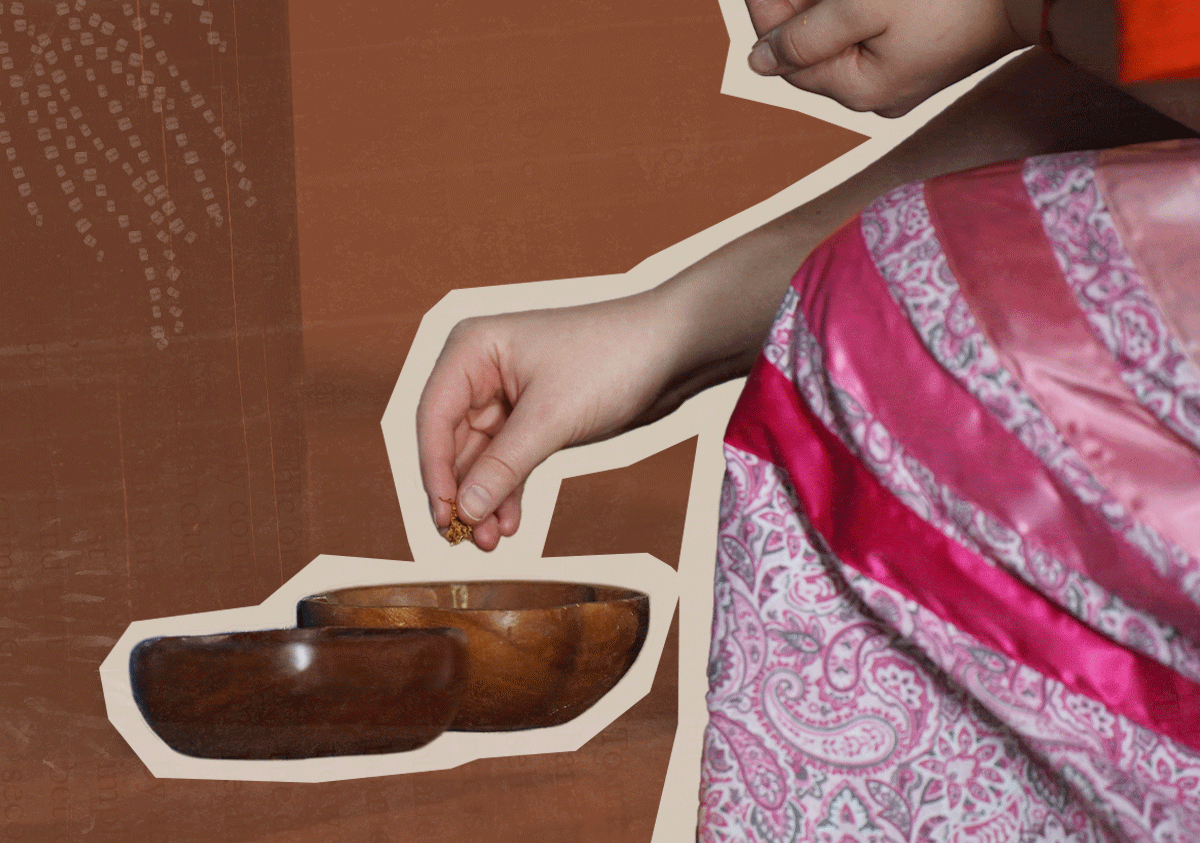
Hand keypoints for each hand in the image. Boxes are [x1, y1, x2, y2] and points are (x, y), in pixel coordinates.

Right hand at [416, 294, 682, 549]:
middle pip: (452, 442)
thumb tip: (464, 511)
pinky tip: (511, 522)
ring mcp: (508, 395)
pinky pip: (508, 460)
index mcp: (472, 350)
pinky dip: (508, 490)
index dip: (433, 471)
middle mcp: (482, 370)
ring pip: (481, 457)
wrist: (672, 348)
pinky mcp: (535, 416)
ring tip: (491, 541)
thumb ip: (504, 466)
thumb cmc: (611, 359)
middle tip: (466, 539)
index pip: (433, 417)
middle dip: (461, 492)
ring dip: (484, 498)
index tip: (444, 516)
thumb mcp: (552, 418)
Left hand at [745, 0, 1025, 116]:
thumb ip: (806, 35)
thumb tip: (758, 63)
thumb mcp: (863, 5)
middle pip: (810, 49)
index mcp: (859, 91)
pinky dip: (852, 10)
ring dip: (819, 7)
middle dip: (792, 6)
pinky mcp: (923, 56)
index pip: (785, 56)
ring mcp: (902, 79)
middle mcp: (877, 96)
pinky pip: (870, 33)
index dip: (765, 9)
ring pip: (839, 38)